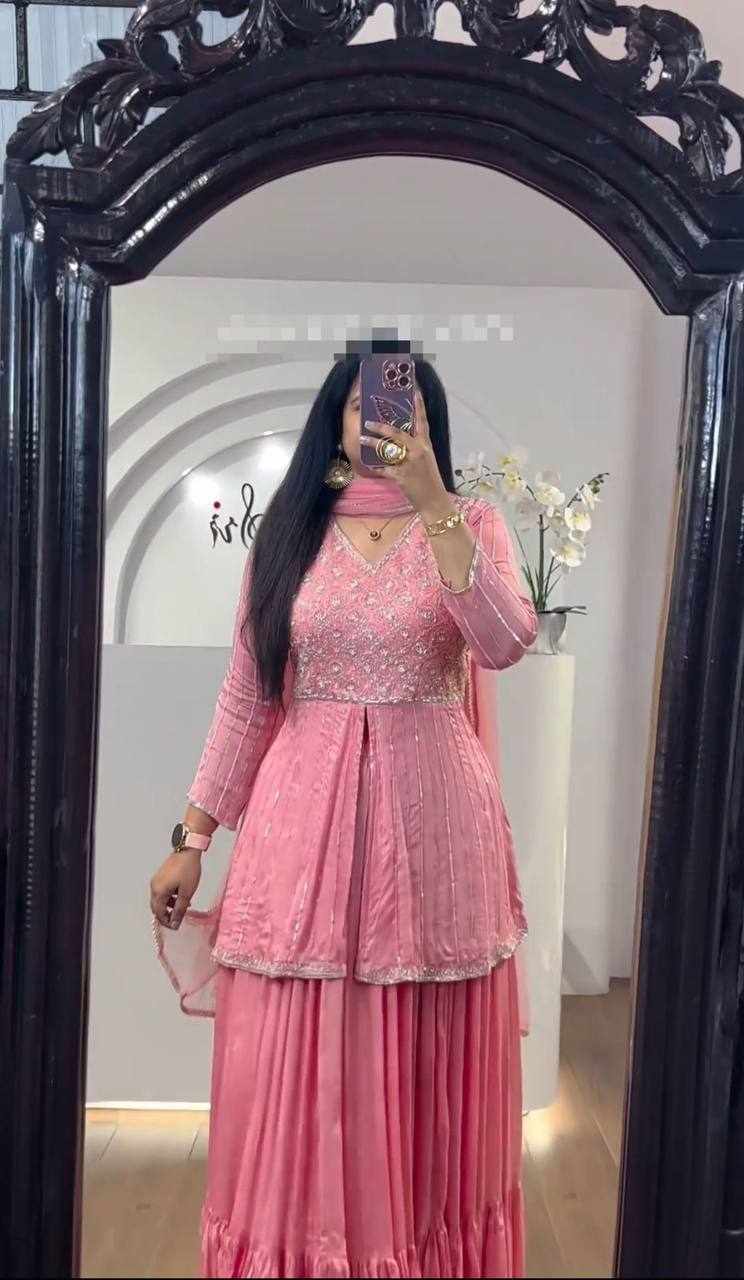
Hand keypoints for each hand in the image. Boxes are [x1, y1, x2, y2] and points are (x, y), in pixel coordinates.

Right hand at [150, 850, 201, 929]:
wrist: (187, 850)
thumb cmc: (188, 870)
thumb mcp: (186, 893)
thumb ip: (179, 909)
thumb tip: (174, 923)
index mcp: (158, 892)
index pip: (159, 913)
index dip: (166, 922)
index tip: (176, 927)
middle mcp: (154, 886)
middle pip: (156, 907)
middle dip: (166, 915)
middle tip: (177, 919)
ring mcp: (156, 880)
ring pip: (159, 899)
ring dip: (168, 906)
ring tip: (182, 906)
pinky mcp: (160, 875)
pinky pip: (161, 891)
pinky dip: (169, 897)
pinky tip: (180, 896)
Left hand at [360, 389, 452, 516]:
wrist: (434, 501)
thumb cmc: (429, 480)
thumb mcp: (426, 460)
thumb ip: (416, 448)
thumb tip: (400, 439)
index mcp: (425, 445)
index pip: (422, 422)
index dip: (418, 407)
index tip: (414, 392)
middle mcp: (419, 451)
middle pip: (398, 433)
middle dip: (382, 426)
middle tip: (368, 421)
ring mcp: (410, 464)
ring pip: (389, 449)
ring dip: (374, 443)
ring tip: (362, 438)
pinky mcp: (402, 476)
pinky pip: (385, 469)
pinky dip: (376, 466)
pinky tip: (369, 464)